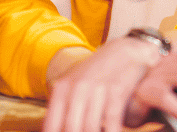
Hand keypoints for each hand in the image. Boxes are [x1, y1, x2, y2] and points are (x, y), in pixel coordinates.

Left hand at [42, 37, 164, 131]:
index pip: (52, 125)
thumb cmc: (97, 73)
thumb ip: (62, 106)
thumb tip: (51, 129)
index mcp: (62, 88)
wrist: (125, 51)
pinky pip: (111, 122)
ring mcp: (96, 89)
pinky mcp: (116, 91)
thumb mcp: (74, 83)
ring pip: (89, 128)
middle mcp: (76, 88)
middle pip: (70, 129)